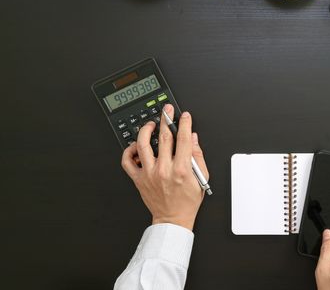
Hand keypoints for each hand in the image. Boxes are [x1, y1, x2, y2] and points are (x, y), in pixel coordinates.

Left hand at [120, 104, 208, 229]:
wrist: (173, 218)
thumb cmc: (187, 201)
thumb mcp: (201, 178)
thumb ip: (198, 156)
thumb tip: (193, 138)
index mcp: (181, 169)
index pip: (183, 139)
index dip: (184, 123)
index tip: (184, 116)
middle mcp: (163, 169)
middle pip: (164, 137)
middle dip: (166, 119)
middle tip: (166, 110)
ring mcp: (149, 174)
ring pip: (143, 145)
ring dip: (146, 131)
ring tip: (150, 125)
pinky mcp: (139, 179)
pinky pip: (127, 161)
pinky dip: (129, 151)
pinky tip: (136, 146)